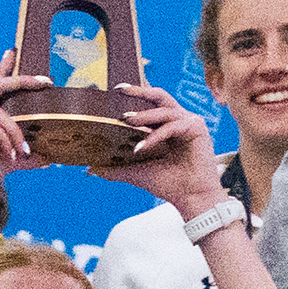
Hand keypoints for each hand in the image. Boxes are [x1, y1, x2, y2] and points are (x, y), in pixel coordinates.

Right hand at [0, 51, 48, 206]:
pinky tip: (8, 155)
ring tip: (23, 152)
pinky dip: (7, 140)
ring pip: (2, 113)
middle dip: (24, 80)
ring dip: (18, 134)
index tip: (15, 52)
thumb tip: (49, 158)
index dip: (4, 68)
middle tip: (47, 81)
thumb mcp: (8, 160)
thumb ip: (25, 155)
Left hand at [95, 85, 227, 217]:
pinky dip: (155, 136)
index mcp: (168, 127)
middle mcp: (180, 121)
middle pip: (160, 97)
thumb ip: (115, 168)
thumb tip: (90, 169)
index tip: (115, 91)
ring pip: (164, 111)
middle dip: (140, 91)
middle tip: (120, 90)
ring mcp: (190, 123)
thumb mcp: (136, 172)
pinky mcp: (197, 129)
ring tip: (125, 120)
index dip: (136, 96)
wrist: (191, 199)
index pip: (151, 105)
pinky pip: (171, 126)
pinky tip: (141, 147)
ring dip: (143, 115)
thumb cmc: (169, 185)